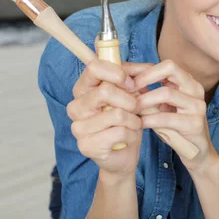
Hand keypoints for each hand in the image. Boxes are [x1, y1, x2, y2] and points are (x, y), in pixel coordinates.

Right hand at [67, 59, 142, 176]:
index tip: (131, 83)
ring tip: (134, 124)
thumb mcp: (130, 94)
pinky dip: (132, 134)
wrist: (125, 154)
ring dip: (134, 119)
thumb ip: (131, 76)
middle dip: (129, 99)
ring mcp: (78, 127)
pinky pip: (119, 132)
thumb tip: (143, 65)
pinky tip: (129, 137)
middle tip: (136, 108)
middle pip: (105, 91)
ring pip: (116, 114)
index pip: (93, 67)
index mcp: (83, 89)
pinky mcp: (86, 146)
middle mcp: (76, 106)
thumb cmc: (126, 120)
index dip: (117, 73)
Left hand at [128, 60, 218, 174]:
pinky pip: (168, 118)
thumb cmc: (175, 126)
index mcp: (188, 81)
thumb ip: (147, 91)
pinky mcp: (195, 124)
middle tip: (128, 88)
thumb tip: (122, 78)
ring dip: (144, 100)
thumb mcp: (161, 105)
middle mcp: (195, 88)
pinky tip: (139, 123)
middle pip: (170, 68)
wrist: (196, 152)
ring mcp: (197, 105)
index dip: (143, 67)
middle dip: (145, 76)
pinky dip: (150, 119)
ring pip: (167, 92)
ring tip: (131, 108)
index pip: (165, 64)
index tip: (123, 76)